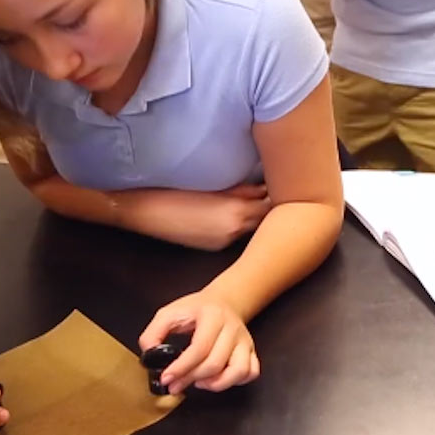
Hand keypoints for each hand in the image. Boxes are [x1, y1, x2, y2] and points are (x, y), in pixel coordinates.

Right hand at [126, 185, 272, 250]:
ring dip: (258, 219)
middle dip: (273, 209)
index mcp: (236, 211)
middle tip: (281, 197)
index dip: (277, 196)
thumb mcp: (214, 188)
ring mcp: (225, 241)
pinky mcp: (215, 247)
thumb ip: (241, 191)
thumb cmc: (177, 193)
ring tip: (264, 206)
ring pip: (252, 229)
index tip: (285, 187)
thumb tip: (261, 189)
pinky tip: (243, 218)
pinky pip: (237, 236)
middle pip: (265, 221)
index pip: (269, 205)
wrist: (148, 213)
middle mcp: (235, 230)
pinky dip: (243, 227)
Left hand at [139, 289, 259, 394]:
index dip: (182, 367)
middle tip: (176, 385)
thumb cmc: (195, 310)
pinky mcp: (251, 350)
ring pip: (239, 370)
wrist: (223, 301)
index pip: (199, 348)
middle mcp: (232, 328)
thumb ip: (153, 333)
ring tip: (200, 383)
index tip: (167, 378)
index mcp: (212, 316)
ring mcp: (244, 340)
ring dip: (217, 383)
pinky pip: (251, 371)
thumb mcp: (169, 313)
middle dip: (191, 378)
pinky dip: (236, 381)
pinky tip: (218, 379)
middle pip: (215, 363)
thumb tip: (150, 355)